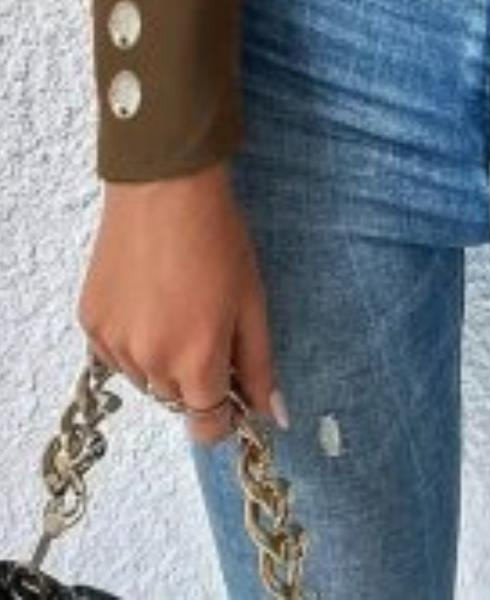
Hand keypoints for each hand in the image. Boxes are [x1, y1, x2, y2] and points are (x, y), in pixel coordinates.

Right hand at [77, 162, 285, 445]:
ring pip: (145, 380)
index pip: (207, 427)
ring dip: (162, 361)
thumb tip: (272, 414)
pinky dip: (133, 342)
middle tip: (208, 327)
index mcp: (197, 362)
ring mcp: (115, 345)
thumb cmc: (218, 239)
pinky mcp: (91, 324)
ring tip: (177, 307)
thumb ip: (260, 364)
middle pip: (177, 401)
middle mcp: (151, 364)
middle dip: (196, 379)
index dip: (224, 415)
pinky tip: (149, 301)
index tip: (232, 391)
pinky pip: (116, 355)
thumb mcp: (252, 300)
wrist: (164, 189)